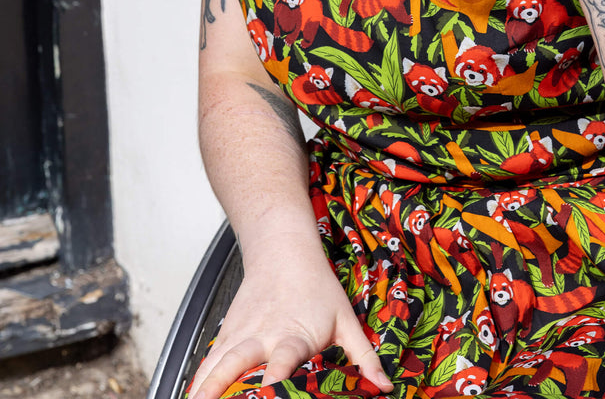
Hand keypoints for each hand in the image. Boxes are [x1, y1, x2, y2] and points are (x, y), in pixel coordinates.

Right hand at [188, 244, 391, 398]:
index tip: (270, 391)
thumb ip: (364, 356)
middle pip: (237, 363)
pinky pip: (208, 360)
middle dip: (222, 388)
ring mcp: (240, 334)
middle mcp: (262, 336)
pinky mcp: (227, 333)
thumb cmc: (316, 285)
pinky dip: (198, 379)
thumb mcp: (345, 318)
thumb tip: (385, 386)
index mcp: (293, 335)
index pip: (283, 361)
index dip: (276, 379)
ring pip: (216, 362)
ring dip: (203, 387)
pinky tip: (192, 395)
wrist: (283, 248)